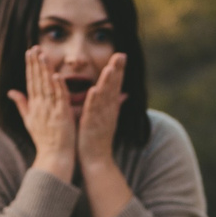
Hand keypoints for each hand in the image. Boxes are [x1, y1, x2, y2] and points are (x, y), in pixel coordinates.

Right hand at [9, 47, 76, 181]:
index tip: (30, 52)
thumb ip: (21, 104)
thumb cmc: (44, 140)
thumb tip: (11, 92)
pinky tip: (56, 75)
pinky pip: (59, 99)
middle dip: (35, 63)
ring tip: (42, 55)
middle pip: (37, 81)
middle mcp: (41, 106)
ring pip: (47, 86)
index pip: (31, 82)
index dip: (30, 66)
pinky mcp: (62, 116)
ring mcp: (51, 111)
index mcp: (34, 106)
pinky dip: (58, 87)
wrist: (53, 158)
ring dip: (44, 70)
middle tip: (34, 48)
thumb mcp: (29, 120)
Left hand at [75, 54, 125, 170]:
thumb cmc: (99, 140)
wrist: (96, 161)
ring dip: (107, 83)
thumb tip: (124, 94)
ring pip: (105, 97)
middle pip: (114, 88)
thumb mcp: (109, 119)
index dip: (119, 71)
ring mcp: (100, 118)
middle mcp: (108, 111)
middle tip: (120, 55)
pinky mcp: (91, 125)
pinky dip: (93, 101)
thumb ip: (115, 105)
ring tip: (110, 68)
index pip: (115, 86)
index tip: (121, 55)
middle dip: (117, 71)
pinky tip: (94, 90)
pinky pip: (92, 111)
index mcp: (110, 108)